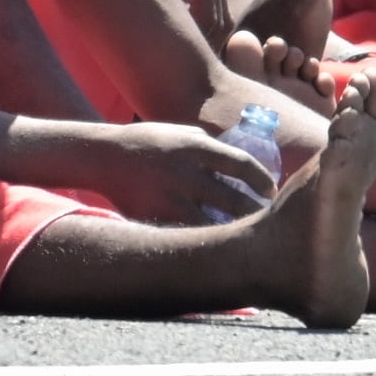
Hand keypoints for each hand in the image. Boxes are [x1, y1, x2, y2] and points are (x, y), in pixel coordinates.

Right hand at [61, 121, 276, 225]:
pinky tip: (216, 241)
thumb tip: (242, 166)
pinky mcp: (155, 217)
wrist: (103, 157)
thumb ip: (211, 147)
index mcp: (196, 147)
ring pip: (214, 225)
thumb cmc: (149, 142)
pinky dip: (204, 238)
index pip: (242, 164)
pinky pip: (188, 233)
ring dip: (234, 232)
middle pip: (234, 200)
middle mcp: (185, 173)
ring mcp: (169, 198)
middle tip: (268, 219)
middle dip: (256, 212)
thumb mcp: (182, 133)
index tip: (272, 191)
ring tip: (248, 236)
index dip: (263, 180)